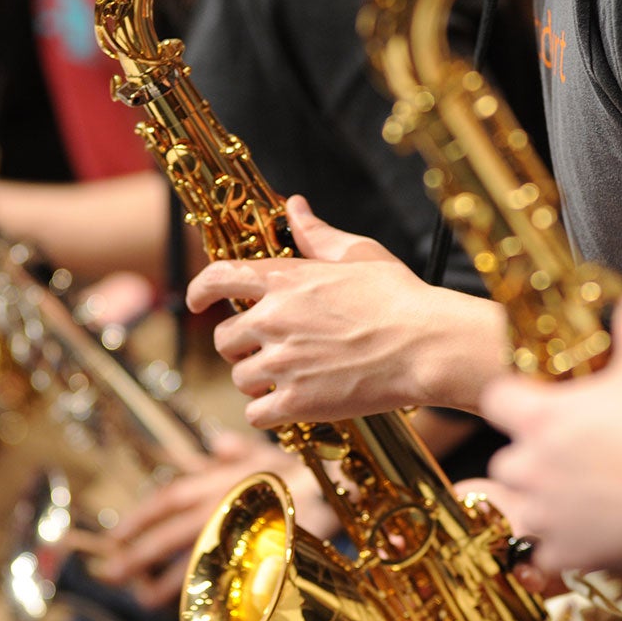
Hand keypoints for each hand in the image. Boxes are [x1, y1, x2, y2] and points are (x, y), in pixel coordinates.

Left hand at [93, 431, 326, 608]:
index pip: (167, 498)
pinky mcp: (256, 556)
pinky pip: (221, 581)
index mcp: (217, 480)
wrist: (339, 488)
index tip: (115, 536)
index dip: (139, 517)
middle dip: (137, 555)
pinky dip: (202, 596)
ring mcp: (238, 533)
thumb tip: (218, 442)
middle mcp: (220, 505)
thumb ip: (240, 449)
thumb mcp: (269, 452)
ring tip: (142, 599)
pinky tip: (189, 609)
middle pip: (169, 534)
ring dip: (163, 584)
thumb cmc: (304, 470)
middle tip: (110, 574)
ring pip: (189, 562)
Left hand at [186, 195, 503, 425]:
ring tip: (288, 378)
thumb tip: (294, 206)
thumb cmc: (399, 297)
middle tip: (267, 351)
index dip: (199, 291)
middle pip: (224, 339)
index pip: (216, 279)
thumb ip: (316, 234)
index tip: (195, 302)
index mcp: (283, 280)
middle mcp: (273, 318)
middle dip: (241, 346)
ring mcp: (282, 362)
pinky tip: (289, 406)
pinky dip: (268, 413)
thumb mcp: (358, 254)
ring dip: (257, 380)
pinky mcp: (297, 401)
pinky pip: (256, 414)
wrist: (426, 345)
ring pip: (240, 377)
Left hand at [477, 290, 621, 574]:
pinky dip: (562, 545)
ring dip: (543, 501)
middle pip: (506, 458)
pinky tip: (592, 532)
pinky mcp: (562, 552)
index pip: (495, 399)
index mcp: (540, 417)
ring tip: (585, 495)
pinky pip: (544, 550)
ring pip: (521, 505)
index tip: (536, 404)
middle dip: (531, 456)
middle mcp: (529, 465)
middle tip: (572, 455)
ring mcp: (542, 512)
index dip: (514, 400)